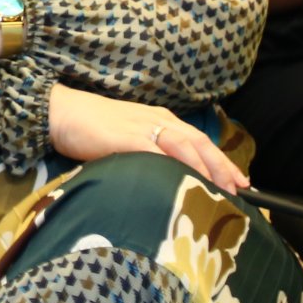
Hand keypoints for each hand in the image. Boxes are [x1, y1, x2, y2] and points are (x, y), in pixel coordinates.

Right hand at [47, 83, 248, 195]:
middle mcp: (158, 120)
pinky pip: (157, 153)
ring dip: (205, 168)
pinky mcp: (126, 137)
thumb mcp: (128, 135)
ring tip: (219, 189)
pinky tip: (185, 182)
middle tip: (239, 191)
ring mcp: (143, 127)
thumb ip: (149, 149)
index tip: (242, 182)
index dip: (223, 161)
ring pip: (185, 146)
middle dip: (222, 167)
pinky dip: (175, 167)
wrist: (60, 111)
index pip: (200, 140)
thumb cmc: (91, 125)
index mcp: (160, 118)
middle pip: (200, 142)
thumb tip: (170, 176)